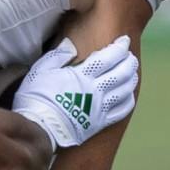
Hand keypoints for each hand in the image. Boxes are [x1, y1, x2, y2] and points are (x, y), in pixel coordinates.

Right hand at [11, 37, 137, 148]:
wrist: (39, 128)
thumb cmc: (36, 97)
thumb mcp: (41, 70)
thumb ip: (58, 55)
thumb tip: (71, 44)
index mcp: (83, 75)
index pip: (108, 57)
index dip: (119, 48)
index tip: (124, 41)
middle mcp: (96, 90)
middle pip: (121, 73)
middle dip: (129, 62)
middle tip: (131, 56)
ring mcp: (100, 107)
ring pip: (125, 91)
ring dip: (132, 79)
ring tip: (132, 73)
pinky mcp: (100, 123)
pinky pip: (121, 111)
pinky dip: (128, 101)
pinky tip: (129, 95)